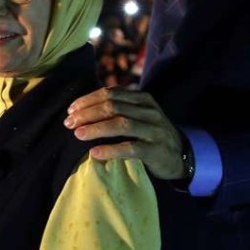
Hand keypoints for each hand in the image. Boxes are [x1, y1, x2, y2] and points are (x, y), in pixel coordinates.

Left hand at [64, 86, 186, 179]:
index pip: (110, 93)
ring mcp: (154, 130)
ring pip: (121, 124)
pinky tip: (95, 153)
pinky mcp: (156, 150)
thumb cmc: (150, 133)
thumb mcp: (139, 114)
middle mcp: (149, 111)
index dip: (87, 100)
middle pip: (113, 107)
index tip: (70, 110)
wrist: (181, 156)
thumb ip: (118, 107)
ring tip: (78, 134)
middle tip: (69, 123)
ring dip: (96, 128)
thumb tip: (81, 108)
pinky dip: (110, 150)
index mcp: (142, 98)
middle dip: (87, 114)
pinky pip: (130, 148)